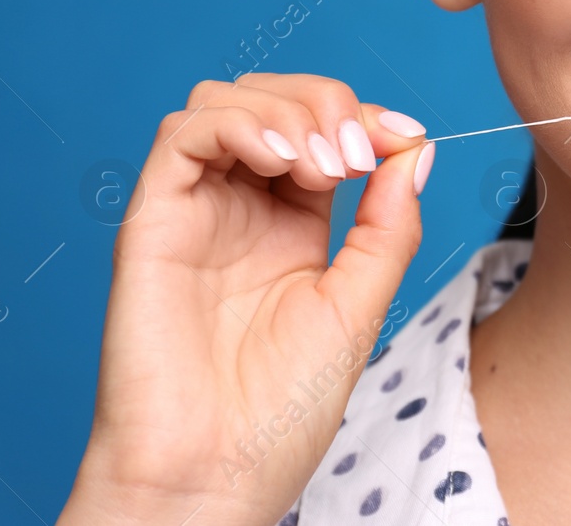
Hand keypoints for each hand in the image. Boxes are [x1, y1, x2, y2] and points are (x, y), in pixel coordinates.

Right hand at [60, 74, 435, 525]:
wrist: (217, 472)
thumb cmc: (281, 409)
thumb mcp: (360, 303)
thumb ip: (388, 225)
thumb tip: (417, 149)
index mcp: (291, 224)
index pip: (324, 128)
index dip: (366, 116)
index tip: (406, 136)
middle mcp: (240, 208)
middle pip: (274, 98)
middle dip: (328, 104)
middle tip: (358, 156)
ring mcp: (195, 210)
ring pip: (224, 100)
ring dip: (286, 109)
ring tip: (323, 166)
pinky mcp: (153, 221)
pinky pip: (181, 135)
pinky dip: (238, 124)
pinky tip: (282, 160)